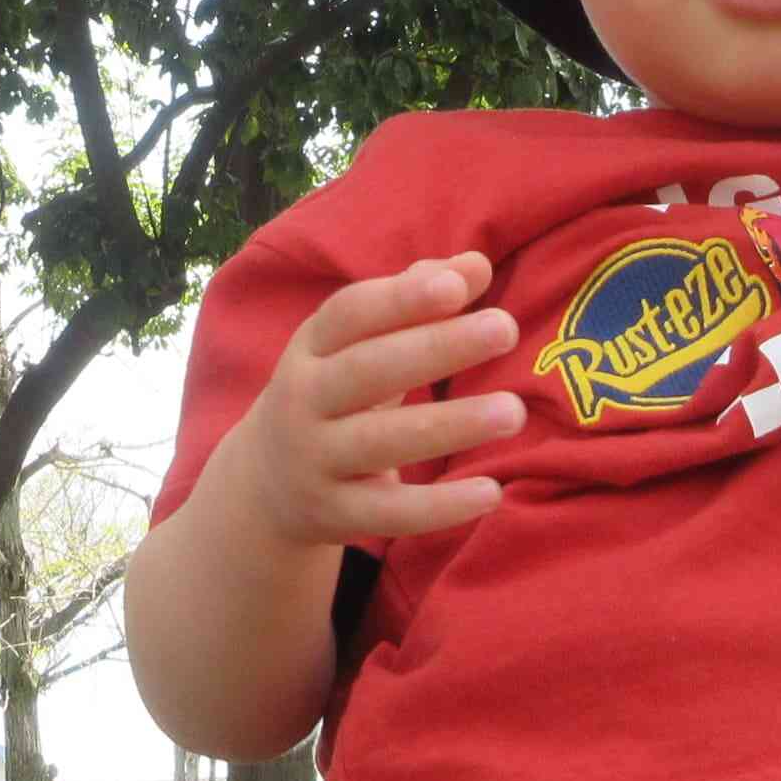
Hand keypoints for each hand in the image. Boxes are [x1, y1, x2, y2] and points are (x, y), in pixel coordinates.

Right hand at [225, 252, 524, 546]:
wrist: (266, 483)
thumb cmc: (335, 392)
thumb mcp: (358, 344)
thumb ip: (416, 300)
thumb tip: (476, 266)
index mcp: (312, 347)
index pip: (350, 313)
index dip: (402, 297)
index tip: (459, 286)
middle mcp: (304, 399)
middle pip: (368, 370)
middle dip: (437, 347)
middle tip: (506, 328)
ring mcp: (316, 460)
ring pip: (382, 441)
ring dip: (451, 425)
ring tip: (514, 411)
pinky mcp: (335, 515)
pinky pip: (391, 512)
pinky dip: (440, 507)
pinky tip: (491, 492)